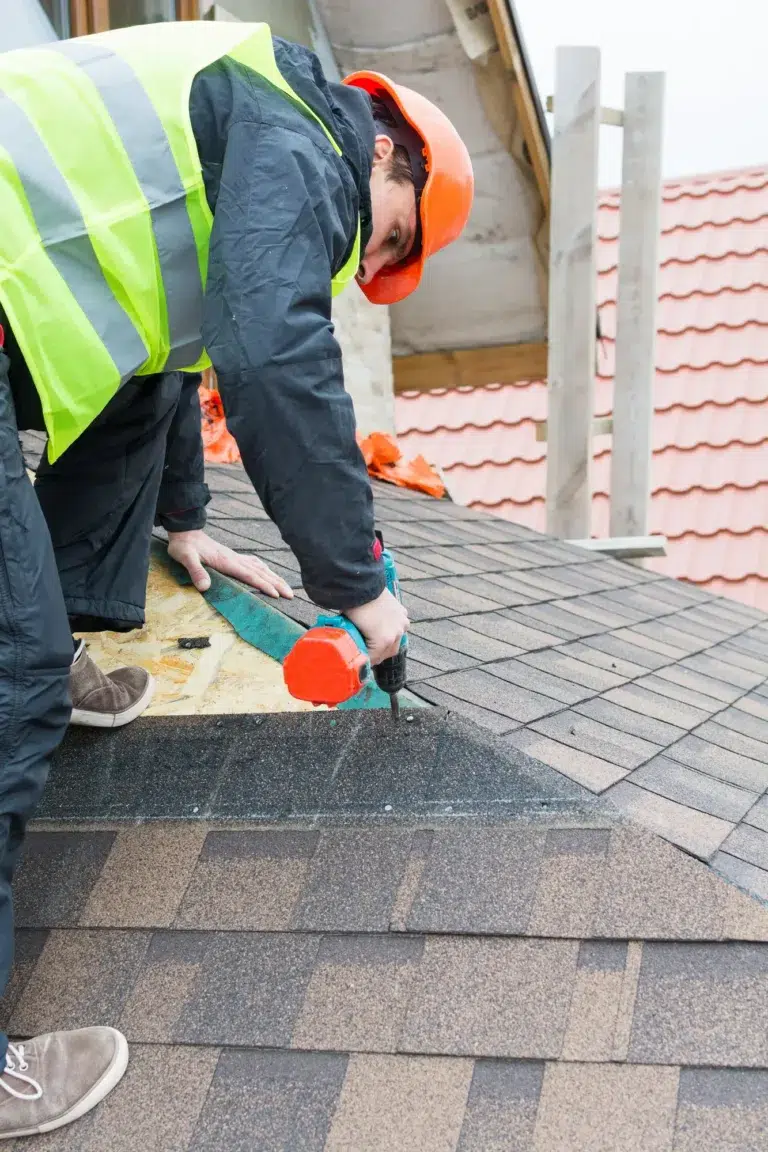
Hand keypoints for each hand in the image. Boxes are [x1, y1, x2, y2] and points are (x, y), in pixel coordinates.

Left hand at [167, 529, 293, 599]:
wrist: (184, 531)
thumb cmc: (184, 546)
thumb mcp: (185, 558)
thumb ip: (196, 571)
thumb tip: (205, 587)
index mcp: (227, 561)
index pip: (250, 575)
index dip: (264, 585)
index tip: (277, 595)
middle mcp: (235, 559)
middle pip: (261, 572)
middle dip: (277, 584)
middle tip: (291, 595)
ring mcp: (235, 557)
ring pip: (261, 568)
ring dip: (275, 578)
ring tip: (287, 588)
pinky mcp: (232, 557)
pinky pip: (254, 563)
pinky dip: (265, 570)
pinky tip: (268, 573)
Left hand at [346, 588, 408, 665]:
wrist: (362, 586)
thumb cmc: (354, 608)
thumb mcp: (351, 629)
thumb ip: (356, 644)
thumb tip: (353, 651)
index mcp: (383, 641)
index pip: (374, 659)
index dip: (366, 661)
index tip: (360, 661)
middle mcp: (396, 634)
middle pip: (387, 653)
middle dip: (377, 655)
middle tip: (367, 653)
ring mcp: (401, 624)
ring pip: (395, 641)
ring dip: (387, 644)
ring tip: (376, 642)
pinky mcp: (402, 613)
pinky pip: (400, 627)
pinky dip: (393, 630)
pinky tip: (385, 628)